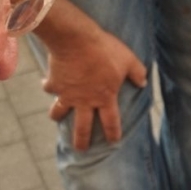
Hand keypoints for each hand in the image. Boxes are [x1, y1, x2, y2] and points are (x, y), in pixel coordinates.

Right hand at [42, 25, 147, 150]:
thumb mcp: (128, 59)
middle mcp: (85, 101)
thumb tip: (144, 82)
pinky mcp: (54, 83)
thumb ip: (137, 73)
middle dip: (81, 141)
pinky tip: (47, 84)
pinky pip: (49, 88)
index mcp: (105, 97)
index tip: (113, 141)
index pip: (111, 122)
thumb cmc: (105, 50)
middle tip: (80, 149)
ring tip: (56, 118)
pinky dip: (47, 86)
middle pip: (82, 128)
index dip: (113, 134)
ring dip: (57, 116)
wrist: (76, 39)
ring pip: (59, 112)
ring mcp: (67, 94)